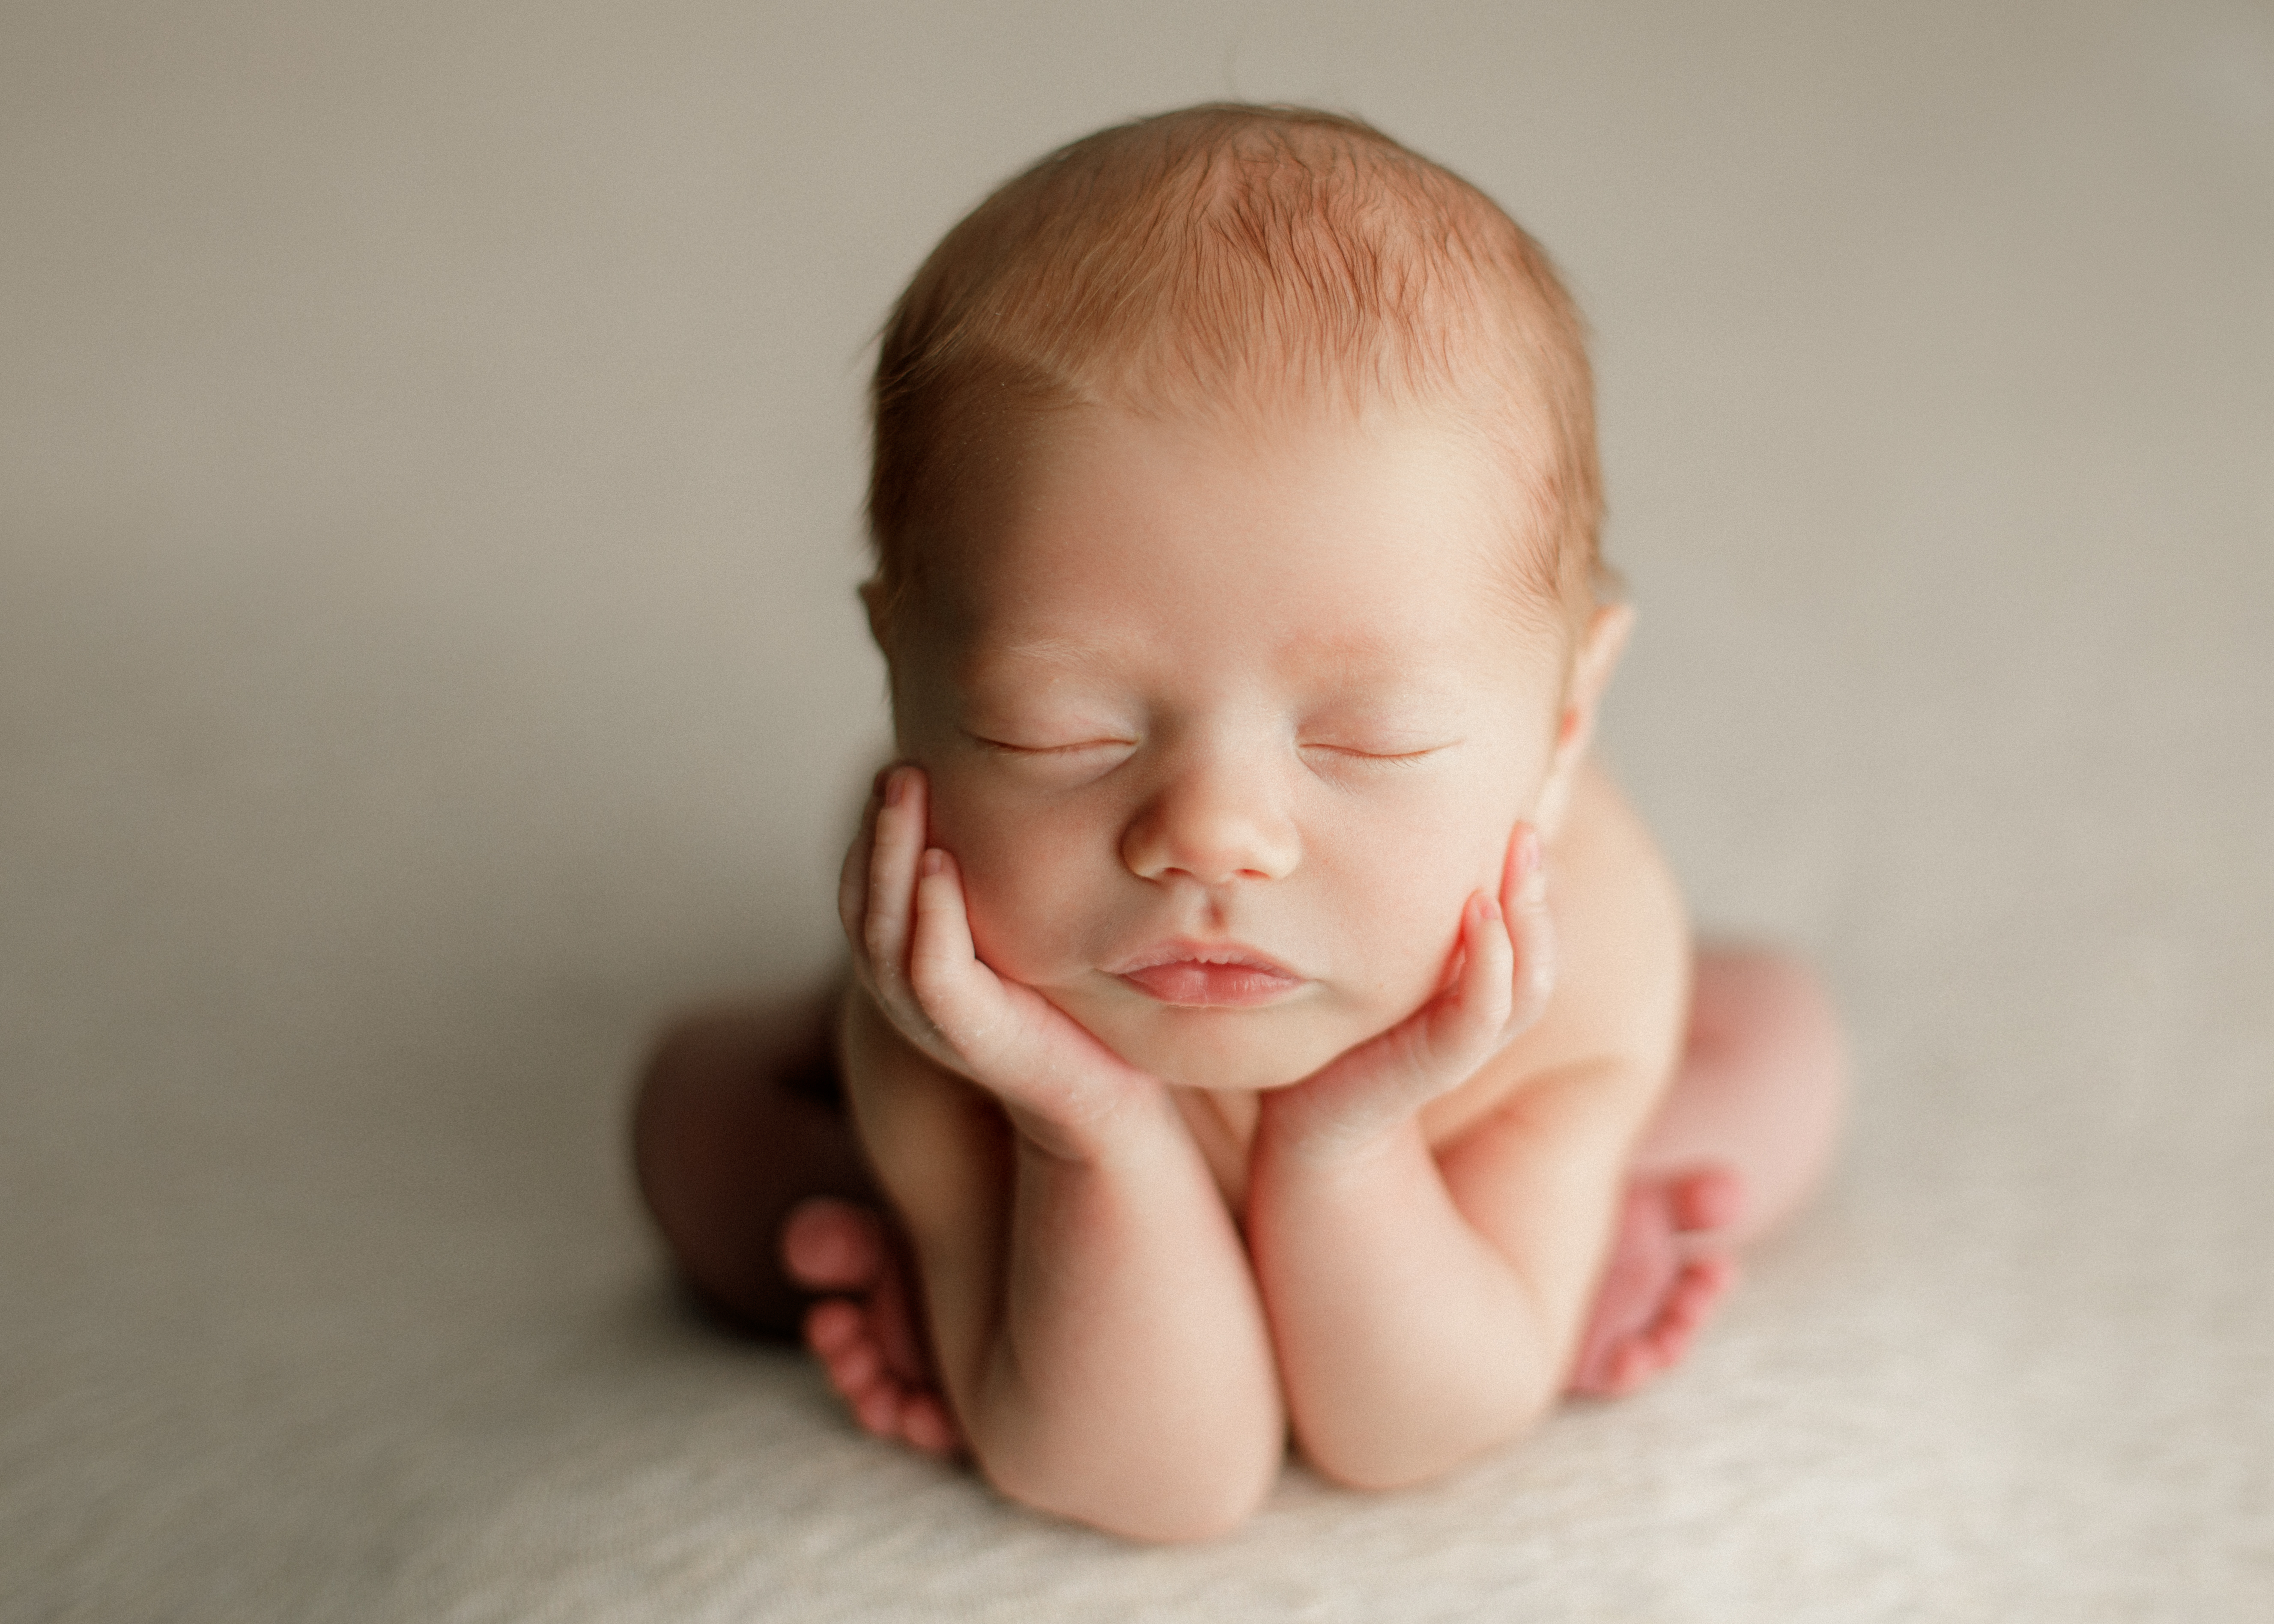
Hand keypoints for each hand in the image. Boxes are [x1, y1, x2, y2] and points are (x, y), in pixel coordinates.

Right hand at [838, 765, 1162, 1155]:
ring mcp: (930, 1019)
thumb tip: (996, 807)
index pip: (864, 890)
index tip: (899, 768)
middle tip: (897, 766)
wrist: (1103, 1096)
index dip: (873, 831)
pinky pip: (929, 970)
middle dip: (875, 830)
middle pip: (862, 901)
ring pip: (883, 929)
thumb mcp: (1014, 939)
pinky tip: (939, 861)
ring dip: (891, 854)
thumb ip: (989, 892)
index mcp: (907, 966)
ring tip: (908, 790)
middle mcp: (905, 993)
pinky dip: (928, 914)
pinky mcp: (969, 1036)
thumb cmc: (1063, 1010)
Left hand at [1259, 823, 1554, 1161]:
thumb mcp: (1368, 957)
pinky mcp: (1433, 1066)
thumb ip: (1396, 908)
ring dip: (1528, 915)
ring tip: (1518, 847)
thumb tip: (1399, 819)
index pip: (1520, 921)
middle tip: (1529, 817)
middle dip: (1537, 882)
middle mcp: (1480, 1009)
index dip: (1527, 871)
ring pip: (1524, 980)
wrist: (1302, 1118)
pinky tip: (1481, 911)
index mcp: (1472, 982)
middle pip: (1536, 944)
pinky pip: (1478, 1018)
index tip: (1519, 805)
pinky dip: (1490, 966)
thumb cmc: (1333, 1031)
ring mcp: (1462, 1041)